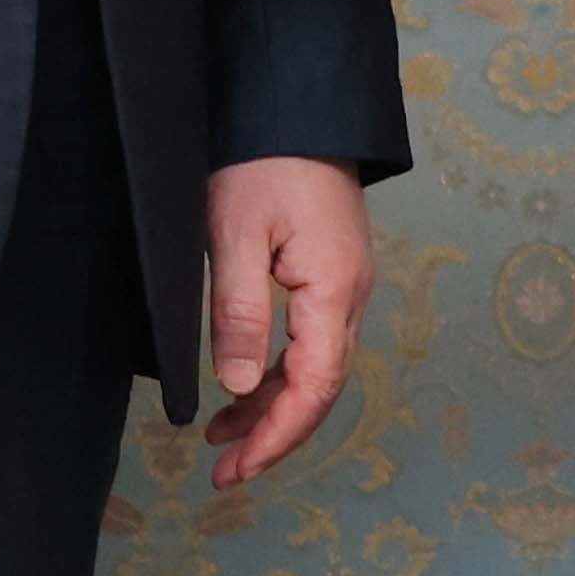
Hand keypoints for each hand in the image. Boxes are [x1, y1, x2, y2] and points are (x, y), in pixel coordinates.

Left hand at [201, 157, 372, 486]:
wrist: (296, 103)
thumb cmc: (263, 160)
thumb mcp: (235, 233)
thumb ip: (239, 311)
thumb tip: (237, 386)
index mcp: (334, 290)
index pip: (314, 388)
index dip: (277, 436)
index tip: (236, 469)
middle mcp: (352, 294)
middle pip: (321, 388)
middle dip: (274, 435)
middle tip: (223, 473)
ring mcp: (346, 283)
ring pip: (316, 367)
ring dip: (273, 407)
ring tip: (222, 438)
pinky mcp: (331, 272)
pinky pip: (311, 340)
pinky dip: (278, 372)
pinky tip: (245, 385)